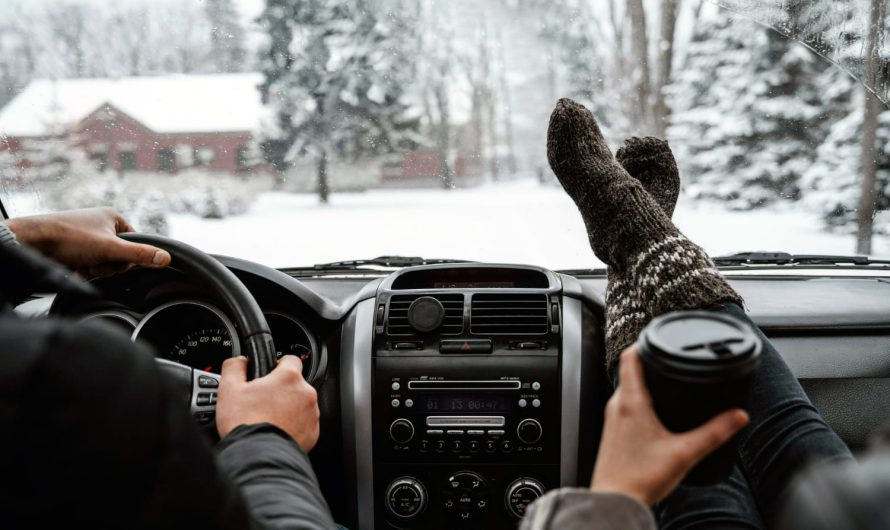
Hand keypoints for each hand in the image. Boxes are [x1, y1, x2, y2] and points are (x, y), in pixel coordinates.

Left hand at [3, 207, 170, 276]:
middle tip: (94, 262)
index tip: (113, 259)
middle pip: (120, 255)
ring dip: (94, 269)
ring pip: (103, 262)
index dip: (127, 257)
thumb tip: (166, 258)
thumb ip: (139, 255)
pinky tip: (72, 266)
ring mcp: (86, 236)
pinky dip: (82, 270)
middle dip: (107, 265)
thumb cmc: (68, 238)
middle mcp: (100, 224)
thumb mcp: (110, 248)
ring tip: (80, 263)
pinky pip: (88, 264)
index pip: (135, 243)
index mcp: (112, 217)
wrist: (31, 242)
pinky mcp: (74, 247)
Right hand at [216, 355, 320, 452]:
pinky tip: (276, 431)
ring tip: (268, 419)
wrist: (258, 458)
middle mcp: (306, 393)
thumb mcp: (229, 389)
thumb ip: (235, 367)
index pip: (290, 359)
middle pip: (294, 384)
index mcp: (289, 377)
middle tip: (262, 402)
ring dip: (288, 408)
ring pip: (300, 404)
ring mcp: (312, 414)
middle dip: (280, 390)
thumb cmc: (245, 424)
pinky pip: (304, 424)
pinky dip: (293, 425)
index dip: (277, 365)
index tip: (268, 374)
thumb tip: (239, 361)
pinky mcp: (313, 433)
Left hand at [590, 345, 748, 505]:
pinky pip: (624, 406)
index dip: (643, 341)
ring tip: (665, 382)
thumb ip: (714, 432)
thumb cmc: (640, 479)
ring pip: (627, 389)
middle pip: (630, 371)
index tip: (657, 336)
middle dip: (650, 363)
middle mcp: (616, 405)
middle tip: (669, 360)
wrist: (615, 501)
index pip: (629, 356)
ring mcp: (611, 419)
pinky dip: (639, 400)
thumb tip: (738, 416)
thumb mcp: (685, 452)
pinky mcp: (612, 433)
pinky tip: (655, 412)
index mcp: (630, 401)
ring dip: (644, 382)